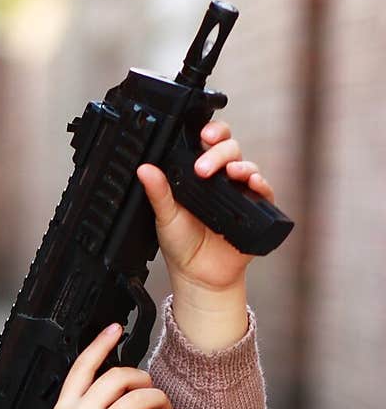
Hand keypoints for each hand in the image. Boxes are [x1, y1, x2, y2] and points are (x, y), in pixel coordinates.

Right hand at [18, 323, 181, 408]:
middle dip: (141, 377)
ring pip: (136, 398)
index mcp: (65, 408)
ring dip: (157, 398)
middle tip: (150, 388)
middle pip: (116, 376)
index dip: (102, 343)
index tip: (116, 329)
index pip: (83, 365)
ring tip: (163, 407)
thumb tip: (113, 407)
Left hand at [136, 121, 275, 293]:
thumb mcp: (165, 216)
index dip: (211, 132)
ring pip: (248, 166)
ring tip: (231, 172)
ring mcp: (240, 192)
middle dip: (219, 152)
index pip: (209, 143)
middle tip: (204, 168)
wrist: (198, 276)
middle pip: (230, 149)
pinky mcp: (255, 210)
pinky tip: (253, 183)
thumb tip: (145, 169)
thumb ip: (158, 192)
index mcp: (201, 175)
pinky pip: (264, 191)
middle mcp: (222, 179)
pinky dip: (261, 184)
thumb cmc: (182, 245)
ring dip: (241, 165)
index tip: (203, 134)